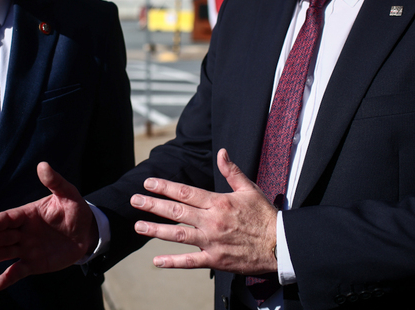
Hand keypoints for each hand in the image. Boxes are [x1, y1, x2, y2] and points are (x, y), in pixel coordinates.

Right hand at [0, 162, 96, 290]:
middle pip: (1, 236)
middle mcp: (22, 232)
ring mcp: (26, 249)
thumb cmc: (75, 210)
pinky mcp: (33, 264)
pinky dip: (6, 279)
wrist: (87, 232)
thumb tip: (42, 165)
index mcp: (27, 214)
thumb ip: (55, 182)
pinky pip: (17, 272)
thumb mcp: (68, 194)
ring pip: (4, 253)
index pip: (7, 218)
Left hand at [130, 148, 277, 275]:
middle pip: (176, 211)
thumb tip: (221, 152)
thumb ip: (231, 171)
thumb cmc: (264, 215)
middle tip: (134, 200)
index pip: (185, 192)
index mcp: (218, 202)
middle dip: (153, 205)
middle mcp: (211, 221)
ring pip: (178, 235)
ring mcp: (211, 241)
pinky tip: (157, 261)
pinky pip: (190, 261)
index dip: (164, 187)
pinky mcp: (215, 259)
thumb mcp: (249, 189)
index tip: (148, 183)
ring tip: (138, 226)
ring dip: (156, 230)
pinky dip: (172, 262)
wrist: (279, 244)